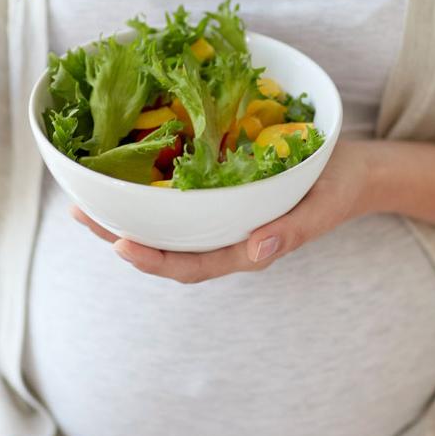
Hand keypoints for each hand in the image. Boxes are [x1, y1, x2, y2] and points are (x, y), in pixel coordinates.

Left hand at [71, 140, 374, 282]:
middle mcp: (224, 237)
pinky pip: (177, 198)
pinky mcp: (219, 192)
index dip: (154, 260)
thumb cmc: (338, 190)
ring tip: (87, 195)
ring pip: (164, 224)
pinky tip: (124, 169)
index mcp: (245, 249)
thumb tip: (258, 251)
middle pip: (164, 247)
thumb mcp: (322, 208)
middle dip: (120, 236)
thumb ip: (292, 232)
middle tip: (81, 214)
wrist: (353, 170)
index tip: (121, 245)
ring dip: (126, 213)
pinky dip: (148, 188)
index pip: (191, 265)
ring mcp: (220, 217)